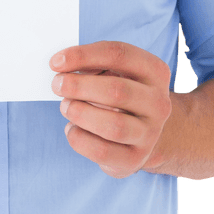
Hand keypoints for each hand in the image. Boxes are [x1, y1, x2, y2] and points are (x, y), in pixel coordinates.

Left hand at [50, 41, 171, 177]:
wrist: (143, 133)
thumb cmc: (120, 96)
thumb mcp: (114, 73)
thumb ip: (93, 65)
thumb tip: (64, 68)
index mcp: (155, 71)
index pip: (119, 55)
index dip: (83, 56)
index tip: (55, 62)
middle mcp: (158, 103)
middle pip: (117, 91)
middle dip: (79, 86)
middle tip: (57, 85)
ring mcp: (150, 133)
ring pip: (113, 125)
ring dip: (80, 113)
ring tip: (66, 107)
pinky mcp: (135, 159)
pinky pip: (102, 151)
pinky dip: (79, 138)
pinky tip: (72, 128)